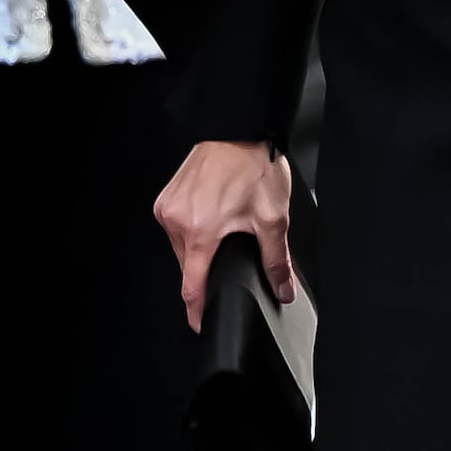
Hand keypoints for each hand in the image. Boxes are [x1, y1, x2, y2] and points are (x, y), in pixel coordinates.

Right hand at [156, 137, 294, 325]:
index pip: (192, 286)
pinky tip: (212, 218)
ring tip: (224, 230)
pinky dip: (193, 231)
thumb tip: (283, 289)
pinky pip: (177, 226)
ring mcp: (169, 207)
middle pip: (188, 266)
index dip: (197, 310)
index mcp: (201, 232)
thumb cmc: (253, 166)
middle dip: (208, 271)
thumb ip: (277, 261)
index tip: (201, 323)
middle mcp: (177, 221)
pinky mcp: (167, 196)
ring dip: (200, 249)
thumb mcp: (273, 218)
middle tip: (231, 256)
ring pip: (182, 247)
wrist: (239, 128)